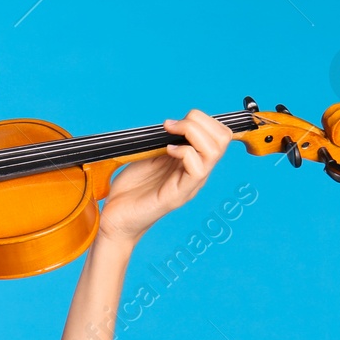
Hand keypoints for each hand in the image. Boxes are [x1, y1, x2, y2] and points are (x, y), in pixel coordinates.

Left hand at [97, 108, 232, 246]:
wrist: (116, 218)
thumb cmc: (131, 188)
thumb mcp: (150, 156)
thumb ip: (166, 141)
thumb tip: (174, 123)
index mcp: (193, 163)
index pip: (219, 135)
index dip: (202, 120)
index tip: (174, 121)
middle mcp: (197, 174)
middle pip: (223, 139)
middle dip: (200, 122)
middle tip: (172, 125)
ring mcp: (189, 185)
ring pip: (214, 152)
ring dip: (192, 133)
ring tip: (169, 135)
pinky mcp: (177, 196)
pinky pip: (197, 170)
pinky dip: (184, 152)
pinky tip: (167, 152)